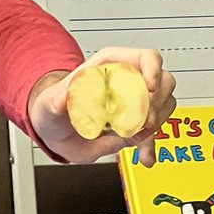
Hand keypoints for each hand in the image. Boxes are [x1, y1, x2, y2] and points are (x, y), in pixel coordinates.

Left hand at [28, 47, 175, 167]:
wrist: (55, 132)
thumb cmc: (54, 108)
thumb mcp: (50, 104)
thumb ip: (57, 102)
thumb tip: (63, 98)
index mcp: (110, 66)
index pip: (145, 57)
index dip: (153, 70)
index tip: (149, 88)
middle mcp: (127, 80)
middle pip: (162, 80)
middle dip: (157, 103)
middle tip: (143, 120)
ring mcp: (135, 101)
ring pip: (164, 105)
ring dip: (155, 125)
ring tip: (136, 138)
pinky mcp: (135, 123)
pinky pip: (154, 131)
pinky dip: (151, 145)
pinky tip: (143, 155)